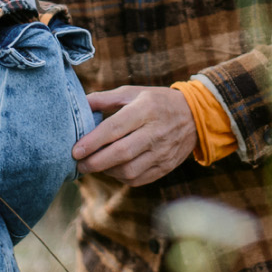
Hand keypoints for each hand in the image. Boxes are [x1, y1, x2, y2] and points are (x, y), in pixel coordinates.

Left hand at [73, 85, 197, 185]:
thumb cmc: (157, 102)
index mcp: (146, 109)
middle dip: (95, 162)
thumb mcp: (133, 93)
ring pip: (129, 170)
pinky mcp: (166, 166)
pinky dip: (121, 177)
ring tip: (96, 165)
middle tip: (79, 164)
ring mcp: (163, 152)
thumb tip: (79, 105)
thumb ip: (105, 99)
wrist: (195, 116)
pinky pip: (138, 179)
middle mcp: (156, 132)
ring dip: (107, 171)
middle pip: (121, 153)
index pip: (115, 128)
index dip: (93, 141)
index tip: (75, 150)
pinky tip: (113, 169)